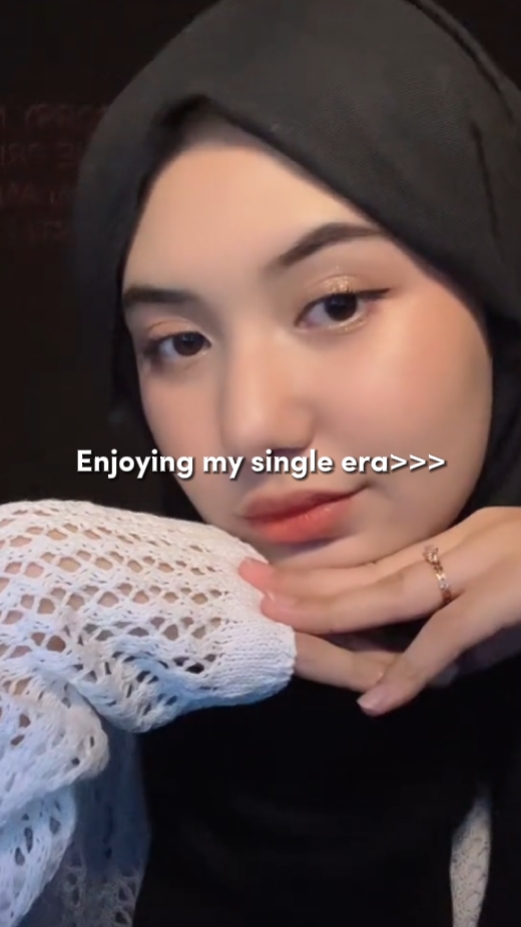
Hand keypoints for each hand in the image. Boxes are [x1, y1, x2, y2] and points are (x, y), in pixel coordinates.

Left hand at [239, 508, 520, 714]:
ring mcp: (487, 567)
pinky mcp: (509, 596)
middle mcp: (470, 543)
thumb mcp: (520, 584)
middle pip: (374, 570)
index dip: (330, 572)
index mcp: (469, 538)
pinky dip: (410, 669)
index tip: (282, 577)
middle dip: (310, 581)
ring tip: (276, 618)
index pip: (385, 562)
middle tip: (251, 583)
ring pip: (393, 592)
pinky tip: (374, 701)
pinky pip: (449, 635)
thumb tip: (446, 659)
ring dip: (331, 609)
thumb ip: (480, 618)